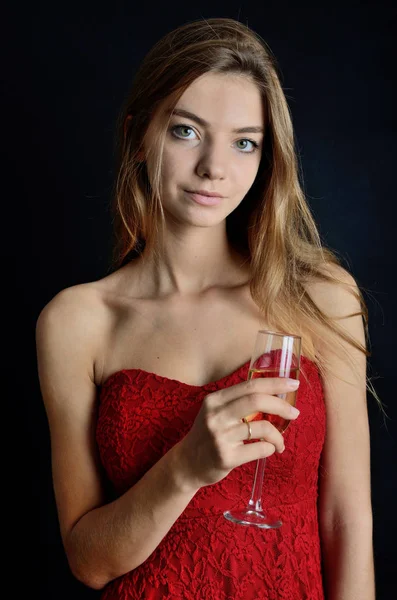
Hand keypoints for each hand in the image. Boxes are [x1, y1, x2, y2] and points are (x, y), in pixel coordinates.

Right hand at [174, 377, 299, 490]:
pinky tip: (268, 450)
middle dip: (281, 405)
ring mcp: (220, 437)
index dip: (275, 383)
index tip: (293, 384)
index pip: (250, 385)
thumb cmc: (208, 435)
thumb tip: (275, 394)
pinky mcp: (226, 457)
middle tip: (295, 413)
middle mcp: (216, 416)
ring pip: (263, 428)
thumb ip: (238, 402)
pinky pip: (260, 449)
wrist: (187, 464)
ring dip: (278, 436)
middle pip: (256, 401)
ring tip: (280, 443)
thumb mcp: (216, 412)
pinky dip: (270, 449)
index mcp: (215, 400)